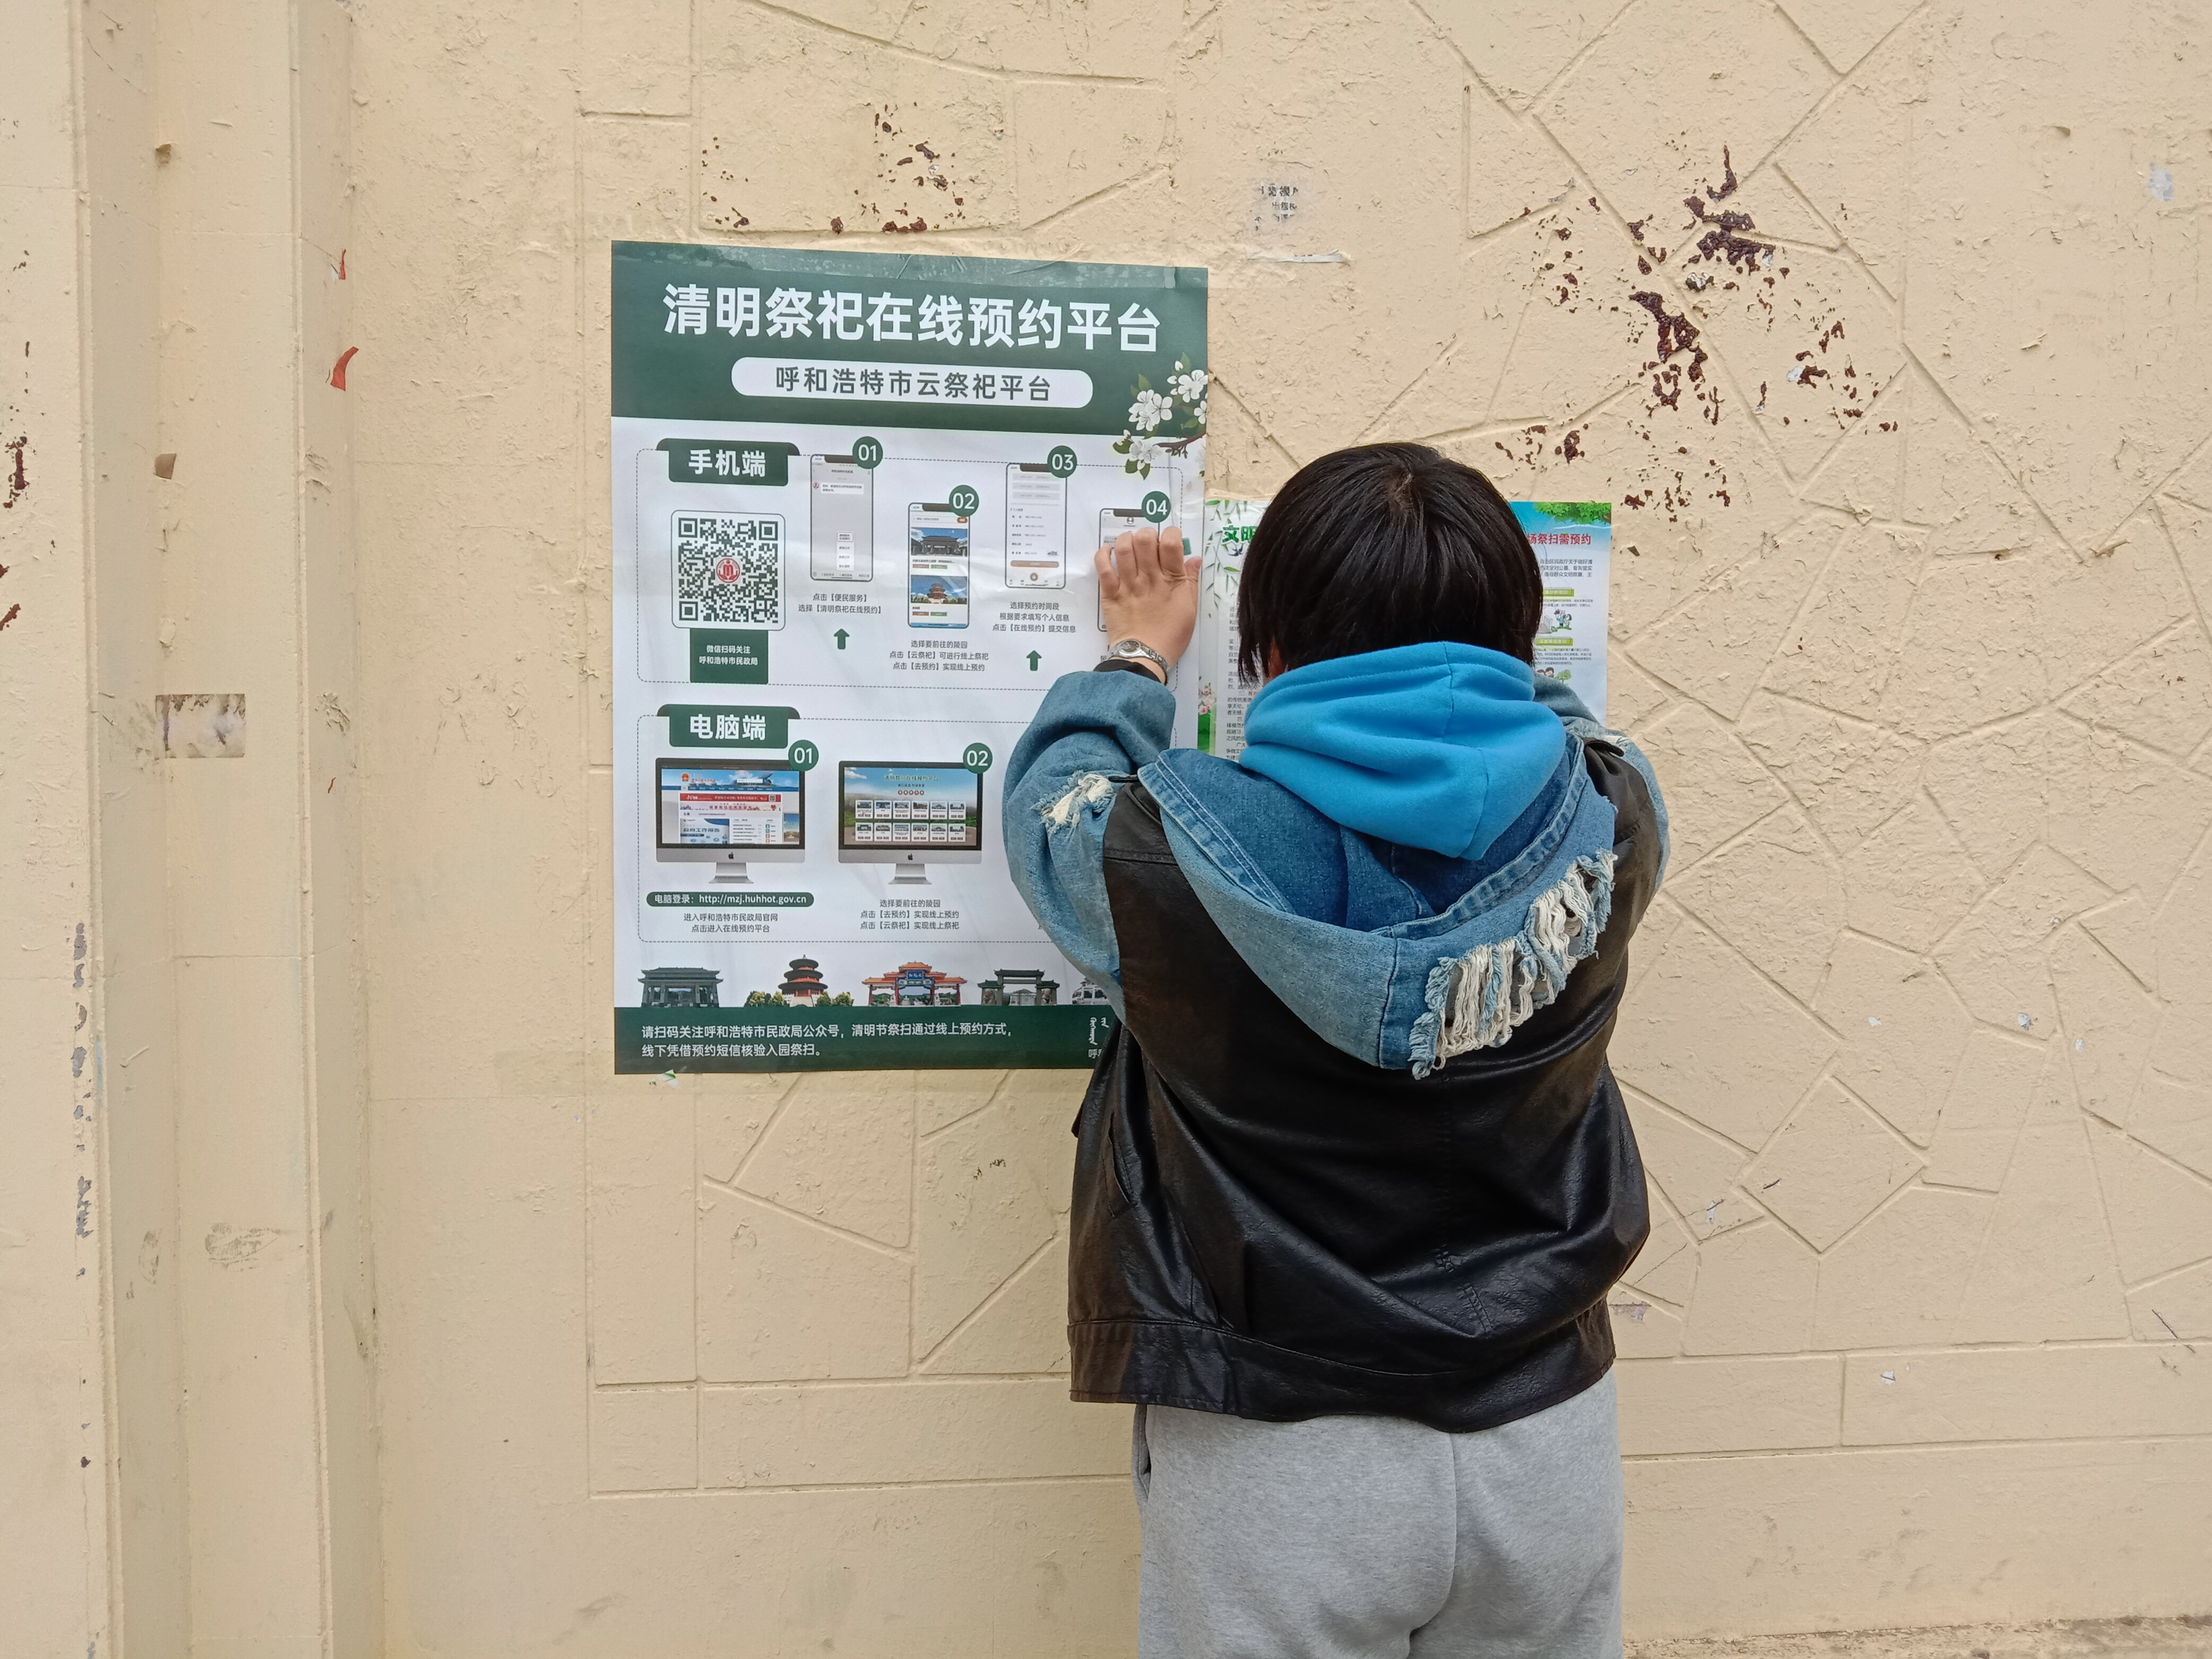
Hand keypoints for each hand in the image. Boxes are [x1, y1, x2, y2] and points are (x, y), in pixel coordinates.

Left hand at [1098, 525, 1199, 678]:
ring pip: (1123, 547)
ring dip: (1127, 540)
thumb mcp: (1190, 608)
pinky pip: (1102, 566)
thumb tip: (1195, 558)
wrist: (1145, 657)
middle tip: (1149, 544)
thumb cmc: (1171, 635)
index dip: (1171, 534)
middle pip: (1145, 539)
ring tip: (1130, 546)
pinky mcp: (1110, 593)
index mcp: (1172, 580)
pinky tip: (1109, 552)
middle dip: (1148, 534)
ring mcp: (1128, 584)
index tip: (1170, 542)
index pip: (1171, 542)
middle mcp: (1149, 577)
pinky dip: (1103, 553)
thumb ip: (1191, 581)